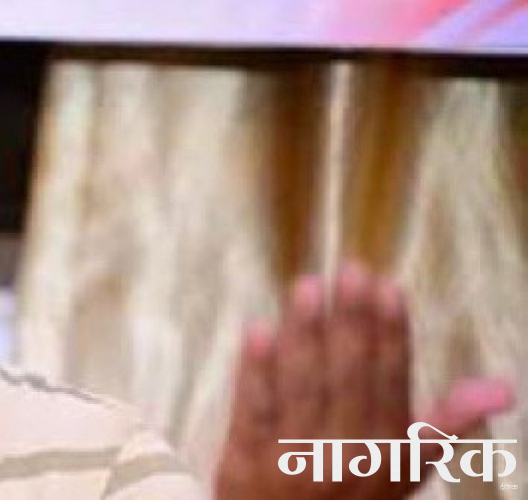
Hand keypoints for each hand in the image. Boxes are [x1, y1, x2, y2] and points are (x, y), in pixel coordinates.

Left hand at [214, 262, 513, 499]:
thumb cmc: (353, 492)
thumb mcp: (405, 469)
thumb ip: (446, 423)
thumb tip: (504, 386)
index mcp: (389, 452)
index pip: (392, 381)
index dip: (391, 333)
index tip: (386, 285)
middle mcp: (347, 455)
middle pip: (350, 378)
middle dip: (352, 322)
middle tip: (349, 270)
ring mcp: (294, 460)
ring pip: (304, 388)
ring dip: (306, 334)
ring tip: (306, 287)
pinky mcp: (246, 465)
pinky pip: (254, 413)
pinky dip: (255, 371)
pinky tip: (258, 330)